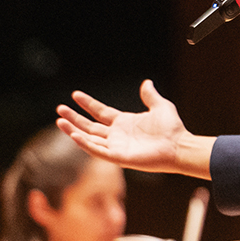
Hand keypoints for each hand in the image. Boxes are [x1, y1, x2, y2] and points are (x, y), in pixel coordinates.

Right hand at [56, 79, 213, 178]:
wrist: (179, 146)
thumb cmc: (172, 129)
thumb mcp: (161, 106)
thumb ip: (150, 96)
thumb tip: (146, 82)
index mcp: (124, 123)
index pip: (100, 112)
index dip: (88, 104)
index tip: (75, 95)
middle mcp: (117, 135)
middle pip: (90, 126)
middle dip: (75, 117)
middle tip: (60, 108)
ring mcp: (117, 147)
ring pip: (90, 139)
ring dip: (74, 130)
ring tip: (60, 120)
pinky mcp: (119, 157)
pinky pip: (98, 151)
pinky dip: (85, 144)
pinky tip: (75, 135)